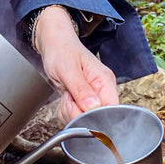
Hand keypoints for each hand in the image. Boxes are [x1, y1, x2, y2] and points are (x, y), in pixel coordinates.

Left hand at [33, 5, 118, 123]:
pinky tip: (65, 98)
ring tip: (66, 95)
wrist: (53, 44)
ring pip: (85, 119)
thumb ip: (81, 89)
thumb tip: (93, 106)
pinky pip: (77, 116)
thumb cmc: (61, 50)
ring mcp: (92, 96)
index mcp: (105, 81)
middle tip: (68, 99)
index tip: (79, 108)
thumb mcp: (68, 69)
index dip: (95, 115)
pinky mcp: (83, 100)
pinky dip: (67, 112)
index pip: (111, 108)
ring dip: (70, 113)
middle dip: (78, 114)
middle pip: (97, 117)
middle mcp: (102, 90)